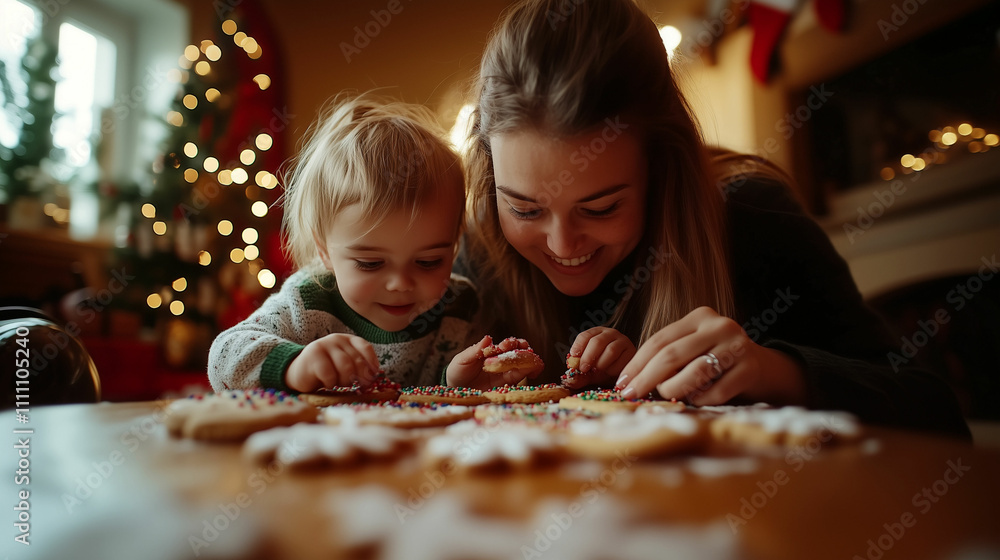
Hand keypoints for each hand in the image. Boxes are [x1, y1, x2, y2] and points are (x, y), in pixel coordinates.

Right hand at [285, 333, 379, 392]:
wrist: (299, 373)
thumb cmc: (327, 371)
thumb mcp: (345, 366)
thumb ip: (358, 367)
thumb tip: (374, 377)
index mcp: (347, 339)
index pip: (365, 348)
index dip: (372, 363)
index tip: (373, 377)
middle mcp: (336, 339)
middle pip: (356, 360)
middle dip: (360, 377)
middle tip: (357, 386)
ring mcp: (324, 345)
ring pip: (345, 366)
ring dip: (345, 381)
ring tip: (338, 384)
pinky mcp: (312, 356)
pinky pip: (330, 374)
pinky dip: (331, 383)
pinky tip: (327, 383)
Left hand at [447, 336, 541, 389]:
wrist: (454, 389)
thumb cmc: (457, 371)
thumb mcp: (462, 359)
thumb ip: (475, 350)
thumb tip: (488, 338)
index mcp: (491, 351)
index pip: (505, 345)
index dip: (510, 343)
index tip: (509, 344)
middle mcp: (500, 360)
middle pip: (518, 352)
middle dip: (524, 350)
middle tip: (527, 351)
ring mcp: (504, 372)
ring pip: (522, 364)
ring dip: (530, 361)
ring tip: (535, 362)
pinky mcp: (506, 384)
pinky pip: (520, 377)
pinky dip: (529, 372)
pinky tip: (534, 371)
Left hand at [563, 327, 635, 388]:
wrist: (623, 374)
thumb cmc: (604, 368)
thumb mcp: (589, 372)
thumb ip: (579, 376)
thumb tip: (569, 381)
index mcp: (596, 334)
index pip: (585, 336)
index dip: (578, 347)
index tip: (573, 358)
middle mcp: (610, 334)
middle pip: (597, 342)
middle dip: (588, 356)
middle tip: (583, 369)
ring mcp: (623, 341)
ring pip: (611, 350)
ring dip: (601, 364)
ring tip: (598, 371)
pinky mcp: (632, 351)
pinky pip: (622, 360)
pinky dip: (613, 369)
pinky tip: (610, 373)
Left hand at [616, 307, 805, 405]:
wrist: (764, 369)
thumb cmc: (717, 361)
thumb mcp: (693, 348)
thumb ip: (668, 356)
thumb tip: (630, 381)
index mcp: (700, 316)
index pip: (660, 339)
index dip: (637, 363)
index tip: (622, 382)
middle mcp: (720, 326)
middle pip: (672, 354)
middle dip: (646, 378)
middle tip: (631, 395)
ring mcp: (737, 346)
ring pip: (693, 373)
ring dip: (674, 390)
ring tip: (668, 396)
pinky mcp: (750, 368)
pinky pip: (716, 391)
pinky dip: (701, 399)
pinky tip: (698, 399)